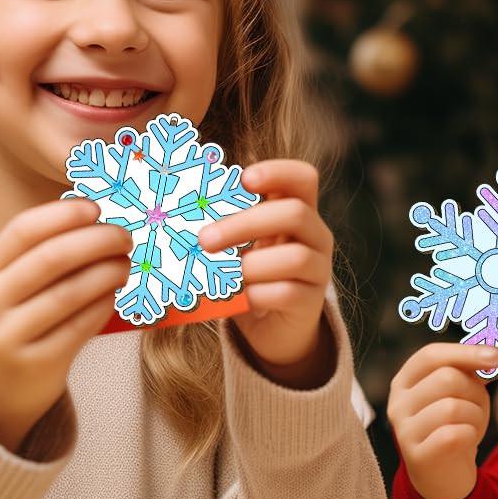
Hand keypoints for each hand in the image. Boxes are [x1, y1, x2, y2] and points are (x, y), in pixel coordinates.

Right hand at [0, 198, 131, 451]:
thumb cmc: (20, 320)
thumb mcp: (13, 286)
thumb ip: (44, 254)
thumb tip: (100, 218)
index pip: (22, 230)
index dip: (63, 215)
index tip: (97, 208)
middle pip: (50, 259)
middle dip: (95, 241)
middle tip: (124, 236)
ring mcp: (9, 335)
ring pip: (68, 293)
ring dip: (106, 273)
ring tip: (126, 265)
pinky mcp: (36, 363)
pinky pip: (79, 327)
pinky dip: (103, 305)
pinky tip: (116, 295)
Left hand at [200, 159, 335, 387]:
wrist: (273, 327)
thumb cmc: (250, 274)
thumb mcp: (242, 243)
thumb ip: (226, 224)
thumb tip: (179, 211)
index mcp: (300, 210)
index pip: (303, 178)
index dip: (278, 171)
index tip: (245, 178)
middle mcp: (316, 236)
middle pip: (294, 214)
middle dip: (244, 223)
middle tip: (204, 240)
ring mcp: (318, 269)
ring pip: (294, 257)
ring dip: (250, 265)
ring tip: (224, 275)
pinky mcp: (311, 302)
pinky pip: (287, 293)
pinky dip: (257, 295)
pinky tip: (241, 298)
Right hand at [388, 342, 497, 498]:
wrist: (442, 474)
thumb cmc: (453, 425)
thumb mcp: (460, 392)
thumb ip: (469, 370)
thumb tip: (491, 355)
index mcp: (404, 381)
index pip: (430, 354)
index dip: (465, 352)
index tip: (497, 357)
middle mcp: (397, 403)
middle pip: (446, 378)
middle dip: (474, 391)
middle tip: (477, 406)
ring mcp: (404, 431)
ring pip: (453, 407)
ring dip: (475, 416)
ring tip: (471, 426)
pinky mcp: (417, 456)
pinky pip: (454, 435)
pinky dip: (470, 435)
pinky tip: (465, 441)